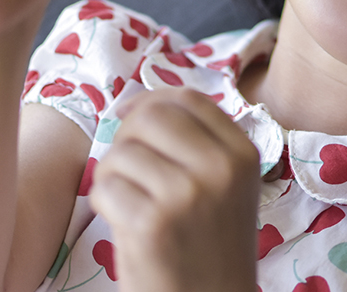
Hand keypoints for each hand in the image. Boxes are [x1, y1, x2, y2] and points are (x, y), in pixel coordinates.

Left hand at [89, 88, 260, 291]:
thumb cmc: (211, 246)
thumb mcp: (227, 187)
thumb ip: (200, 144)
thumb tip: (137, 105)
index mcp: (243, 154)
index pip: (188, 100)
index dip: (150, 102)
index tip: (130, 119)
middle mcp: (221, 169)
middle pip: (152, 117)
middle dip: (126, 137)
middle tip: (125, 167)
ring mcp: (188, 195)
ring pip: (123, 152)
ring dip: (112, 175)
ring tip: (128, 202)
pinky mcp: (153, 224)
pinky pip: (105, 188)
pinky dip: (104, 204)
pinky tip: (122, 223)